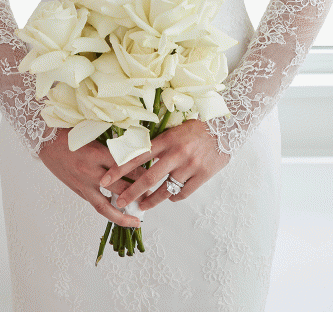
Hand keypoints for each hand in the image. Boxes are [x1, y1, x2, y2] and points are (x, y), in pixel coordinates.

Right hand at [37, 128, 142, 227]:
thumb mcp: (92, 133)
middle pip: (120, 187)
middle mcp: (91, 171)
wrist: (45, 140)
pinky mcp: (78, 190)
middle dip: (138, 192)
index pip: (125, 165)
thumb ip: (110, 144)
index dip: (141, 168)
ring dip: (123, 214)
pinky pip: (95, 205)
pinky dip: (108, 212)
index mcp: (96, 153)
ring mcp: (83, 184)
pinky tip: (118, 215)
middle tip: (152, 196)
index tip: (154, 170)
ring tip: (137, 221)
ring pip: (106, 206)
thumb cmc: (70, 132)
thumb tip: (132, 150)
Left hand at [99, 119, 229, 212]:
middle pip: (149, 178)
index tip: (106, 179)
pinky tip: (169, 196)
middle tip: (119, 202)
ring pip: (165, 189)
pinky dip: (173, 197)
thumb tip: (138, 155)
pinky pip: (182, 193)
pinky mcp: (203, 176)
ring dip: (151, 201)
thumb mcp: (175, 128)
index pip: (138, 155)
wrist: (227, 127)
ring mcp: (190, 166)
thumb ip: (159, 142)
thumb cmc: (197, 127)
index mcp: (167, 138)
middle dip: (131, 192)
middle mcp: (177, 153)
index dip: (120, 169)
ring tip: (142, 206)